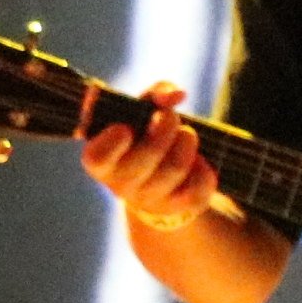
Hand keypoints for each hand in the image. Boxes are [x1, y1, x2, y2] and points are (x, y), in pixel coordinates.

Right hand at [79, 81, 224, 233]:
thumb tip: (177, 95)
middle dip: (165, 128)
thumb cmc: (145, 134)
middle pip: (146, 156)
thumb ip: (156, 94)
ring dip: (186, 143)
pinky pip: (198, 189)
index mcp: (102, 159)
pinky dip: (204, 168)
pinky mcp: (177, 208)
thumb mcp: (144, 109)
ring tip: (187, 134)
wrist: (160, 177)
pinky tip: (199, 161)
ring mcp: (149, 200)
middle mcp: (120, 184)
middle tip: (170, 116)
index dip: (111, 143)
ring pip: (175, 168)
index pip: (97, 158)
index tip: (125, 127)